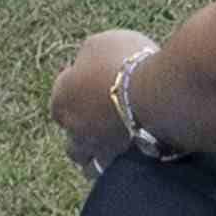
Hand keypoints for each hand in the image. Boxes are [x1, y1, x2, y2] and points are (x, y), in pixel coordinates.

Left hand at [52, 30, 164, 173]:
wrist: (155, 95)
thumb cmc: (125, 63)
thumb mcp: (99, 44)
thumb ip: (86, 58)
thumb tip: (85, 64)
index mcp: (61, 98)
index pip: (61, 95)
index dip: (78, 86)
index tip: (94, 80)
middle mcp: (72, 130)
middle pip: (71, 134)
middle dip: (81, 128)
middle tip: (101, 115)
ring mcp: (95, 151)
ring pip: (87, 161)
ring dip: (94, 153)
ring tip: (111, 143)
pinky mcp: (117, 166)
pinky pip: (111, 171)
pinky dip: (116, 165)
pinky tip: (129, 154)